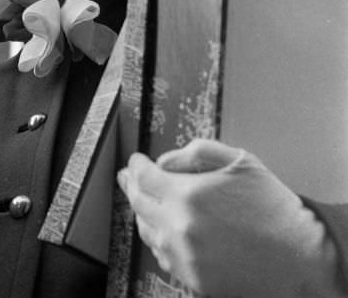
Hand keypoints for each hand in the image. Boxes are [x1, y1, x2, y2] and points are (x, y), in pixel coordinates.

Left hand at [117, 139, 344, 296]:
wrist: (303, 257)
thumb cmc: (273, 205)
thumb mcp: (239, 161)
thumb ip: (197, 151)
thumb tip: (165, 160)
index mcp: (187, 196)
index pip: (143, 177)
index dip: (136, 165)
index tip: (136, 160)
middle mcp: (179, 228)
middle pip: (139, 203)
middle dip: (132, 185)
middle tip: (128, 177)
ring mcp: (184, 258)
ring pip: (147, 231)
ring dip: (142, 212)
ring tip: (144, 201)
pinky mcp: (194, 280)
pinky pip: (163, 256)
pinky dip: (158, 238)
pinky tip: (163, 229)